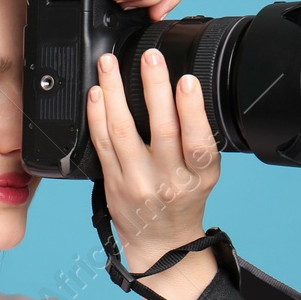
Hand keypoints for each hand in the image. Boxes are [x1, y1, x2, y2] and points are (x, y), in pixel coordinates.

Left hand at [88, 49, 221, 299]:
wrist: (162, 242)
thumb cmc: (184, 201)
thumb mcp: (204, 173)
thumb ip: (197, 140)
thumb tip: (185, 91)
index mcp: (198, 176)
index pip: (197, 142)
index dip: (191, 110)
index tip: (186, 81)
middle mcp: (168, 180)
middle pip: (160, 130)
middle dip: (154, 88)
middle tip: (149, 57)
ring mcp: (136, 182)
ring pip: (122, 132)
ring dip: (115, 92)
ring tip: (110, 64)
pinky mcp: (112, 183)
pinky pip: (101, 144)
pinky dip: (96, 115)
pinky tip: (96, 93)